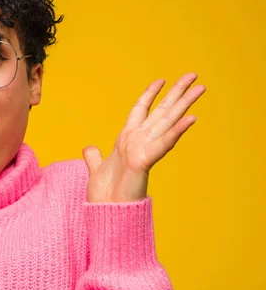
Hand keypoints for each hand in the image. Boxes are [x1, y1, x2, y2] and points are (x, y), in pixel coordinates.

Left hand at [82, 73, 205, 202]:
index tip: (161, 80)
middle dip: (177, 93)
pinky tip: (191, 118)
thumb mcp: (96, 169)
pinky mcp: (145, 162)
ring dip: (184, 104)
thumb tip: (88, 148)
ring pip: (168, 121)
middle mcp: (139, 141)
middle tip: (194, 75)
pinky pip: (163, 143)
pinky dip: (176, 131)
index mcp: (127, 139)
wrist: (107, 214)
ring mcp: (144, 150)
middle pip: (162, 111)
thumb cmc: (105, 195)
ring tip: (201, 88)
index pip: (140, 110)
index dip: (150, 94)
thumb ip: (94, 157)